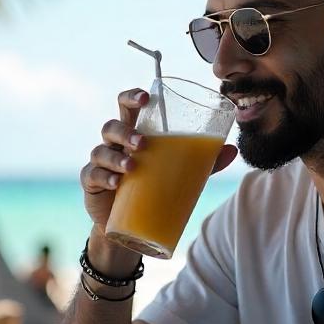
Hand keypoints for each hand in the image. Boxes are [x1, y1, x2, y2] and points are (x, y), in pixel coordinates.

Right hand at [81, 89, 237, 233]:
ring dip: (116, 156)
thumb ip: (203, 162)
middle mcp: (115, 144)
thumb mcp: (180, 173)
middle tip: (143, 143)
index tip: (146, 97)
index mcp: (135, 133)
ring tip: (132, 166)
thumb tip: (232, 150)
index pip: (128, 106)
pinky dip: (105, 177)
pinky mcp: (92, 184)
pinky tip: (117, 183)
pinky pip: (93, 174)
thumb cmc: (153, 188)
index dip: (132, 96)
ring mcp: (101, 163)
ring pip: (101, 150)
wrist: (130, 227)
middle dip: (126, 131)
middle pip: (112, 125)